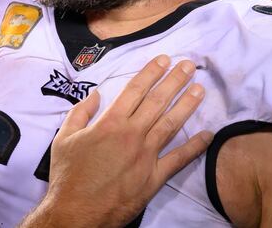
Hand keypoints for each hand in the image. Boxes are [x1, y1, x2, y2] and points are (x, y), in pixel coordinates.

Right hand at [22, 55, 211, 227]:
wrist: (77, 212)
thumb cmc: (68, 175)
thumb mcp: (64, 138)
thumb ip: (81, 112)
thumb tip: (97, 94)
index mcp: (110, 123)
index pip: (135, 90)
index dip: (150, 72)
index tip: (163, 59)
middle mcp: (131, 135)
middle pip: (157, 102)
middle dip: (174, 81)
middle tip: (188, 65)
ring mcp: (146, 156)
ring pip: (171, 124)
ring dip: (187, 105)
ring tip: (200, 89)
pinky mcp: (154, 177)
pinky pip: (178, 159)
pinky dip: (194, 147)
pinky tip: (207, 135)